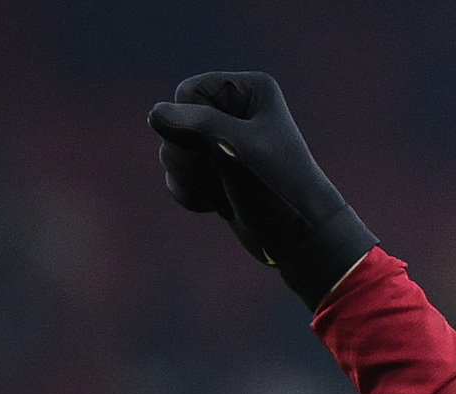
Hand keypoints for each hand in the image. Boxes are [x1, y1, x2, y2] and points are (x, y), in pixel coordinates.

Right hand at [149, 72, 377, 307]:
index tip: (220, 150)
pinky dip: (190, 192)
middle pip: (174, 121)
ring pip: (172, 149)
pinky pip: (177, 174)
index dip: (193, 125)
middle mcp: (236, 111)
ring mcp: (223, 142)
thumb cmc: (278, 188)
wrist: (300, 240)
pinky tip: (215, 204)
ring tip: (222, 190)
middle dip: (189, 154)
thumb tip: (154, 114)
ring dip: (189, 176)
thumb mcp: (237, 149)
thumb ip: (195, 125)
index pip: (187, 93)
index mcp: (250, 91)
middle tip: (219, 174)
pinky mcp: (216, 171)